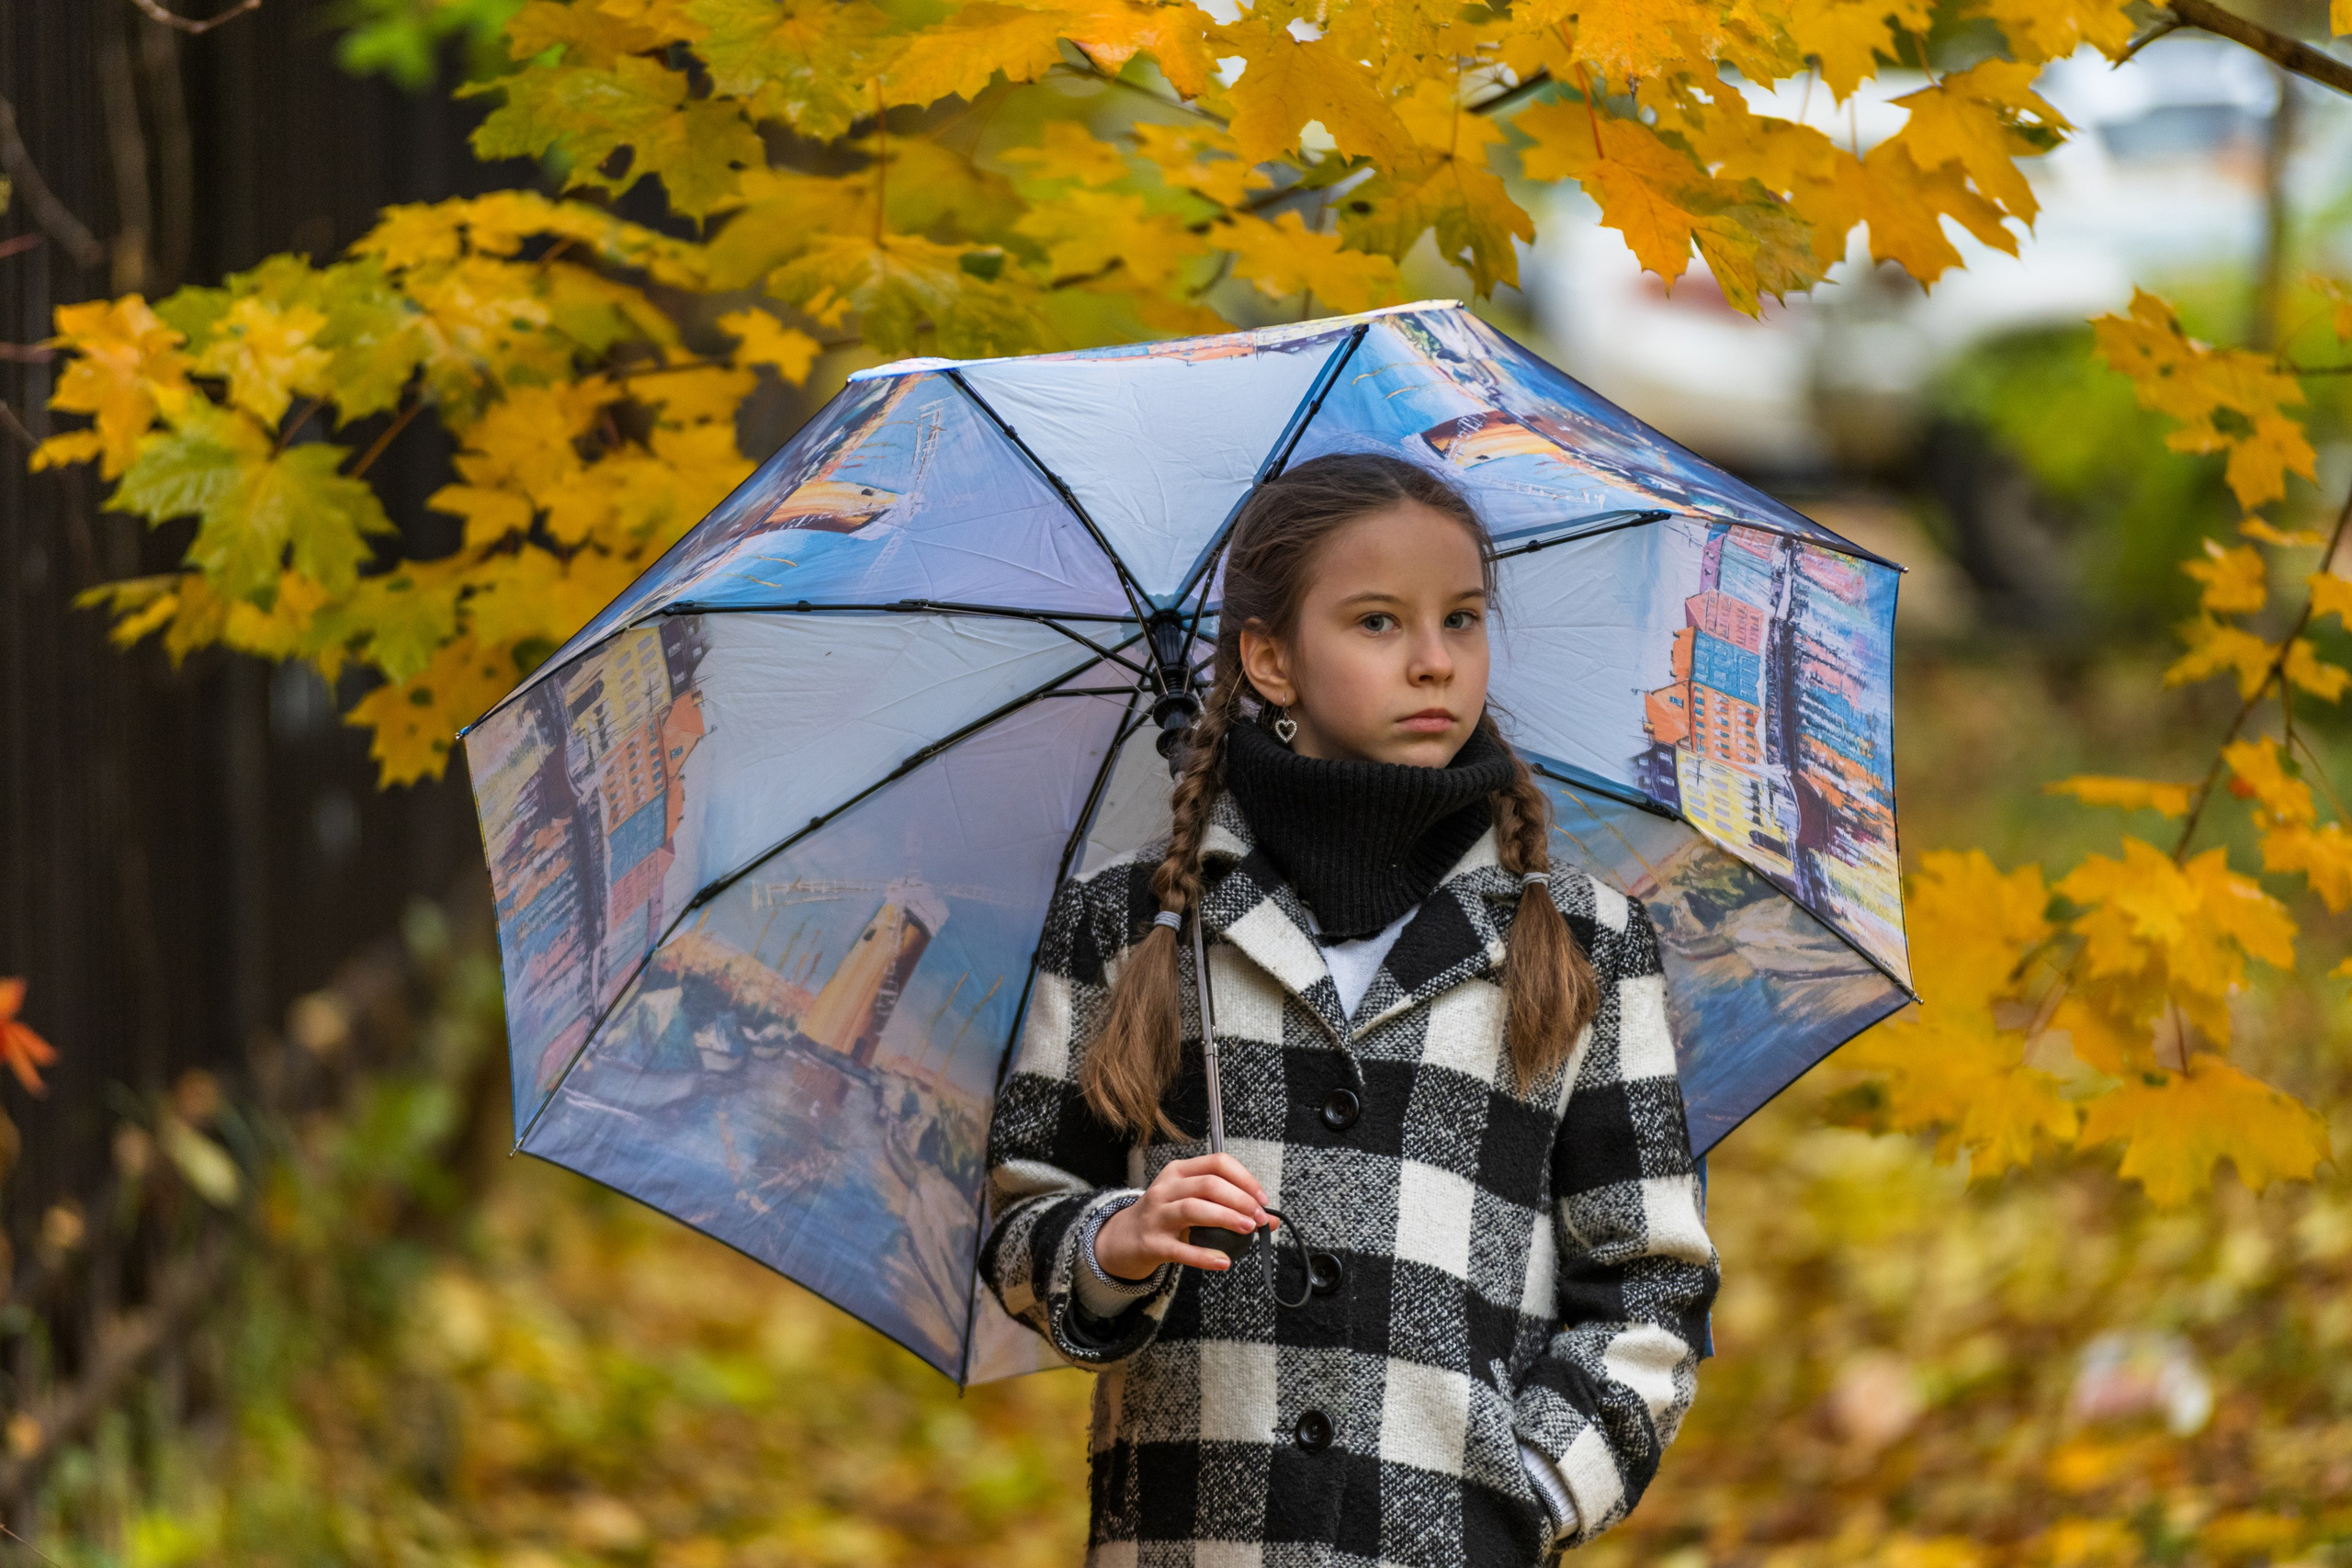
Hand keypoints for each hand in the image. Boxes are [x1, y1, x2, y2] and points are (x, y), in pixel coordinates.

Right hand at [1094, 1153, 1273, 1276]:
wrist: (1123, 1240)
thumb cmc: (1165, 1217)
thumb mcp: (1191, 1202)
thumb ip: (1229, 1207)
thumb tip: (1272, 1221)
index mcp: (1179, 1172)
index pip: (1217, 1163)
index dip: (1244, 1179)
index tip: (1262, 1199)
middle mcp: (1166, 1189)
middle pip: (1208, 1185)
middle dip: (1240, 1200)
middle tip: (1259, 1218)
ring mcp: (1156, 1216)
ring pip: (1193, 1209)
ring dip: (1226, 1218)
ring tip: (1248, 1229)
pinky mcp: (1152, 1243)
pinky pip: (1181, 1249)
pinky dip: (1205, 1255)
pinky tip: (1224, 1261)